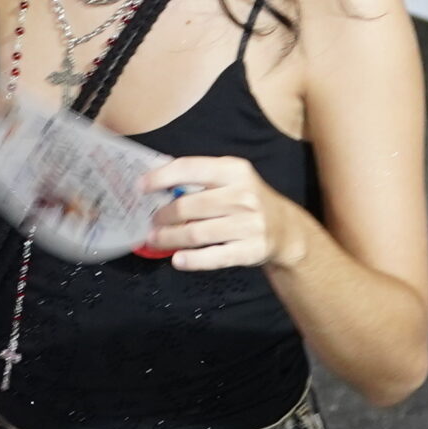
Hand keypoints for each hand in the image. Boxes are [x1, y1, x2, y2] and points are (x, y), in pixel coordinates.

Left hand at [145, 156, 300, 271]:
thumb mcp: (232, 179)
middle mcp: (243, 195)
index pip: (190, 168)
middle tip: (151, 222)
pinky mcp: (251, 250)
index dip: (161, 177)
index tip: (141, 187)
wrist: (286, 230)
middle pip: (188, 205)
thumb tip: (157, 179)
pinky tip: (178, 259)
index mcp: (234, 170)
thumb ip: (201, 178)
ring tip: (156, 239)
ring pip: (196, 233)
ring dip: (170, 238)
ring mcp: (249, 224)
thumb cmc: (247, 201)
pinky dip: (192, 260)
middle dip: (163, 216)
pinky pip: (214, 257)